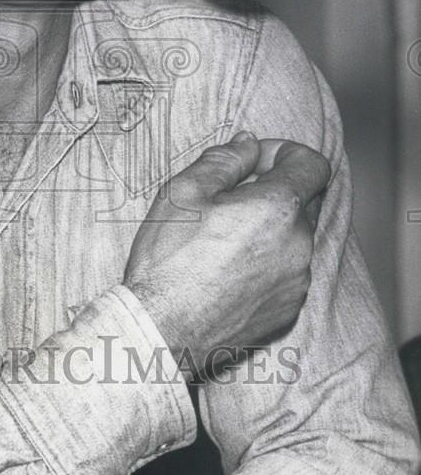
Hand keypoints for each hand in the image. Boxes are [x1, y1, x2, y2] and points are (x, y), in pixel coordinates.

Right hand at [124, 132, 330, 375]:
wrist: (162, 329)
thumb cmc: (168, 260)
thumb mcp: (184, 191)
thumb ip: (225, 160)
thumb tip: (248, 144)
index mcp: (279, 209)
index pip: (313, 165)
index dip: (284, 153)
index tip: (254, 161)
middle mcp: (299, 245)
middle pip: (304, 200)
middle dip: (273, 190)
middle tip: (227, 198)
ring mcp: (297, 282)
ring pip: (293, 238)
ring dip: (268, 228)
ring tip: (221, 238)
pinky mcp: (286, 310)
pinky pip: (286, 272)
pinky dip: (265, 262)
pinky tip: (226, 269)